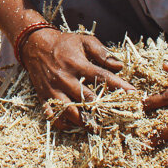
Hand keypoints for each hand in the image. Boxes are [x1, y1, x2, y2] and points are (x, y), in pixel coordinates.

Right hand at [18, 28, 135, 128]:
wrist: (34, 45)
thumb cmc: (64, 44)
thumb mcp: (84, 40)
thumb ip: (102, 52)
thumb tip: (119, 65)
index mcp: (77, 64)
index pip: (102, 77)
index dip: (118, 86)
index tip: (132, 94)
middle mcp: (65, 78)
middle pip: (87, 99)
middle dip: (103, 109)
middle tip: (116, 117)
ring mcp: (53, 89)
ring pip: (70, 111)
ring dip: (84, 121)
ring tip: (96, 127)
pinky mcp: (44, 97)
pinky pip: (53, 116)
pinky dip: (63, 123)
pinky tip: (73, 125)